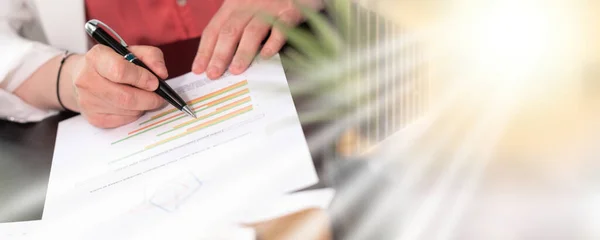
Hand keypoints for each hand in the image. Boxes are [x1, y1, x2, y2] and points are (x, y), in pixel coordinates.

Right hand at [68, 45, 167, 127]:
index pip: (120, 71)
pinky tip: (132, 105)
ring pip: (128, 111)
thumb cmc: (112, 62)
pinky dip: (134, 114)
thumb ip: (151, 56)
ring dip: (143, 106)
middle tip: (159, 97)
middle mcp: (87, 79)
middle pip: (126, 97)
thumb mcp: (132, 52)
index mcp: (96, 58)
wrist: (83, 76)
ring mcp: (88, 101)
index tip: (155, 82)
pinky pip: (124, 120)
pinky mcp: (94, 118)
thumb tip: (162, 74)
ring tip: (143, 97)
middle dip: (149, 99)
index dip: (142, 78)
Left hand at [191, 0, 322, 78]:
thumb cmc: (270, 1)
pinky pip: (280, 28)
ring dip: (242, 52)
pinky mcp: (290, 11)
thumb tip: (221, 58)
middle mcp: (248, 4)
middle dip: (219, 54)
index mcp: (234, 4)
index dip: (204, 50)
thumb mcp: (247, 7)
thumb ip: (235, 27)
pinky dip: (272, 42)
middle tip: (214, 74)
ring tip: (236, 70)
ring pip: (252, 31)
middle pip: (230, 31)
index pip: (214, 29)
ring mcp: (269, 7)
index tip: (199, 69)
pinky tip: (266, 56)